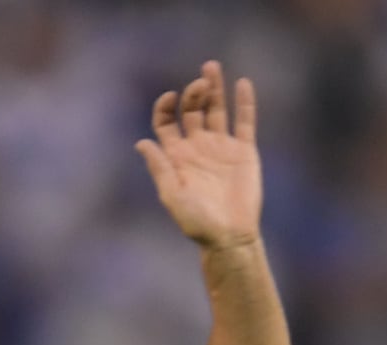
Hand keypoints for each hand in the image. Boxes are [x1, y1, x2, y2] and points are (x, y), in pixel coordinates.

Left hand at [137, 60, 261, 250]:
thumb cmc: (196, 221)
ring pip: (217, 110)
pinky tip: (243, 83)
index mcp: (177, 156)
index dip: (166, 107)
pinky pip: (245, 121)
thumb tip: (141, 142)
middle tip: (198, 85)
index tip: (170, 97)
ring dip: (214, 88)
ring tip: (211, 66)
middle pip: (192, 111)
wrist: (229, 235)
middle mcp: (198, 147)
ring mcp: (221, 147)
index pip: (167, 123)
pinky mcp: (244, 151)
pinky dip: (245, 103)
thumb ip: (160, 167)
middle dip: (193, 94)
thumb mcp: (172, 194)